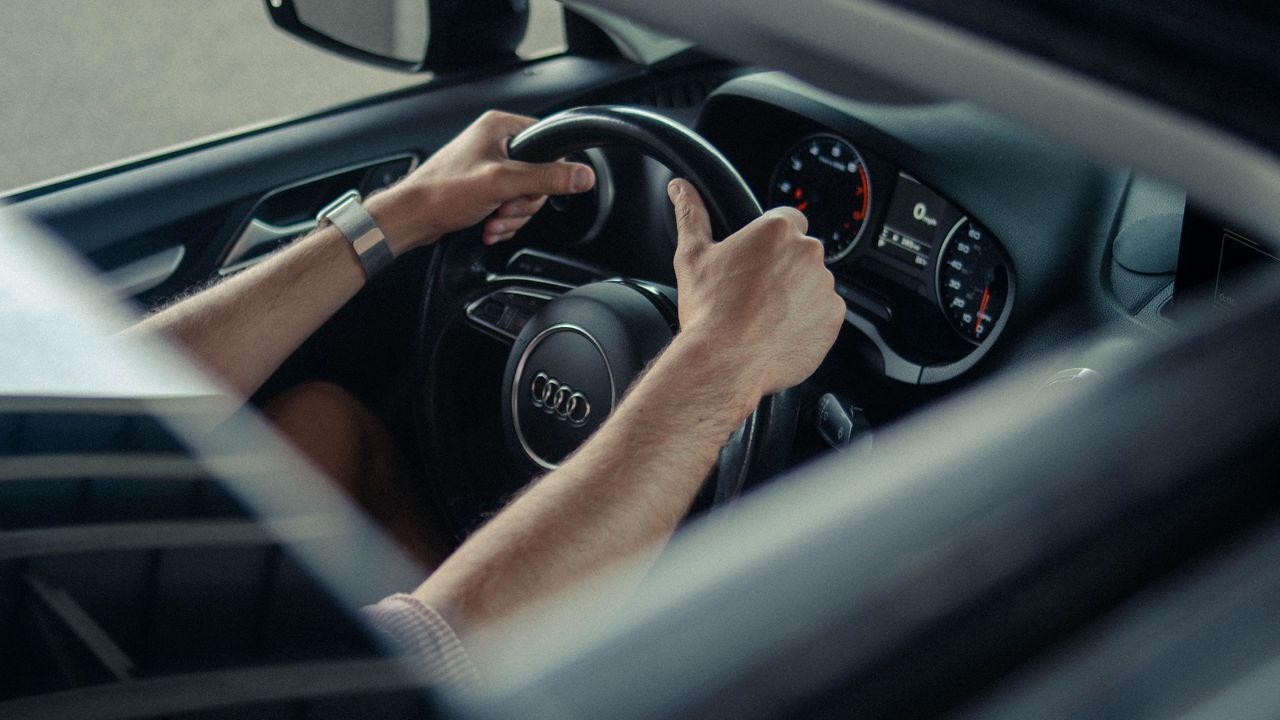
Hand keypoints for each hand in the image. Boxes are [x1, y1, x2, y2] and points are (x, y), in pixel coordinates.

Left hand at [366, 111, 594, 254]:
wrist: (412, 217)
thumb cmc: (442, 193)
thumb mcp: (502, 183)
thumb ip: (546, 178)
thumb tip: (582, 175)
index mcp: (501, 127)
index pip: (548, 144)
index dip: (548, 172)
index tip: (533, 190)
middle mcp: (496, 142)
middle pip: (539, 176)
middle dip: (524, 202)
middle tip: (505, 207)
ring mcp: (490, 165)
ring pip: (526, 195)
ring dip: (513, 216)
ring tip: (493, 220)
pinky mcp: (485, 187)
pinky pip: (511, 205)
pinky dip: (503, 221)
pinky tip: (488, 226)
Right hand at [668, 178, 844, 398]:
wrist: (723, 363)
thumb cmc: (708, 311)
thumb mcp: (692, 256)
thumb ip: (691, 215)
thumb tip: (680, 188)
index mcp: (777, 229)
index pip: (787, 220)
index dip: (771, 241)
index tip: (758, 260)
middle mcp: (808, 252)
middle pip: (801, 252)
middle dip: (784, 268)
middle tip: (755, 292)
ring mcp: (825, 285)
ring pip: (814, 282)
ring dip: (797, 294)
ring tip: (765, 316)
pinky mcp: (834, 317)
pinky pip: (825, 312)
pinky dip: (808, 320)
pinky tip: (779, 331)